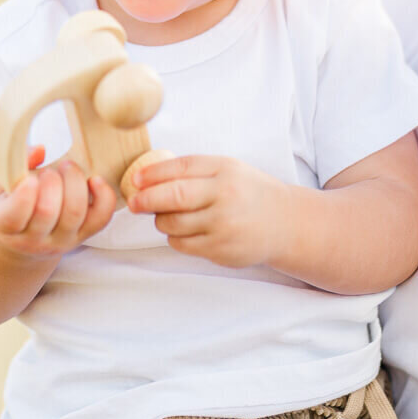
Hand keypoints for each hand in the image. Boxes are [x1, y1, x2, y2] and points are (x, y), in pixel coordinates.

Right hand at [0, 145, 115, 257]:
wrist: (22, 239)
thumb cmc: (8, 204)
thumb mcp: (0, 184)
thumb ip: (13, 165)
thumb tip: (41, 150)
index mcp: (3, 226)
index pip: (13, 216)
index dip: (23, 195)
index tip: (30, 179)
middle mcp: (32, 240)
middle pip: (47, 211)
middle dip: (51, 181)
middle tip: (49, 171)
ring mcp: (61, 241)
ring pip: (75, 213)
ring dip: (74, 182)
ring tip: (67, 168)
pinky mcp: (83, 236)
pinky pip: (101, 218)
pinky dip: (103, 196)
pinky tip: (94, 179)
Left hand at [128, 155, 288, 267]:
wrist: (284, 223)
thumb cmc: (248, 192)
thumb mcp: (227, 170)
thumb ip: (193, 171)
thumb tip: (147, 178)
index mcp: (225, 170)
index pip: (181, 168)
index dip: (153, 173)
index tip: (135, 179)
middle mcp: (225, 196)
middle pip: (173, 197)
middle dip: (146, 200)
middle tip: (133, 203)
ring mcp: (223, 226)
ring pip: (173, 224)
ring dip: (162, 221)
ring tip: (168, 216)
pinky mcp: (220, 250)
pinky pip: (182, 244)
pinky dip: (175, 238)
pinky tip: (186, 231)